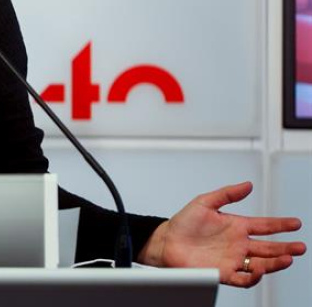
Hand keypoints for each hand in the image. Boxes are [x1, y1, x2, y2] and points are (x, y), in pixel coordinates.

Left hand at [138, 181, 305, 286]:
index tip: (295, 223)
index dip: (281, 225)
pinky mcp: (223, 273)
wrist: (165, 242)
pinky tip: (259, 270)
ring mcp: (232, 259)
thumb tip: (248, 185)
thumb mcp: (204, 202)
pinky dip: (253, 277)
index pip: (264, 226)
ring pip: (261, 264)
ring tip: (287, 258)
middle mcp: (238, 244)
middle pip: (268, 247)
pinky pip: (243, 278)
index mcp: (236, 226)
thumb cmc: (182, 224)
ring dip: (275, 263)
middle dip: (286, 247)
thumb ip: (227, 194)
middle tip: (300, 247)